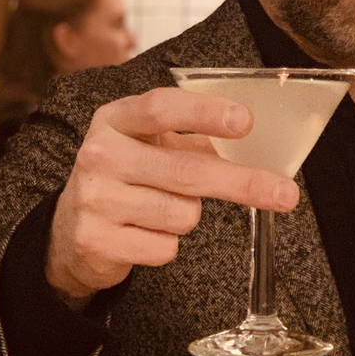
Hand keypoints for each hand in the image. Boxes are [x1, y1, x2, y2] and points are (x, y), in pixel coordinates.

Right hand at [45, 87, 299, 306]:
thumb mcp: (148, 144)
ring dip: (188, 215)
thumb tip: (255, 143)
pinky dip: (167, 244)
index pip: (161, 107)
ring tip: (162, 208)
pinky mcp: (95, 241)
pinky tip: (144, 233)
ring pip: (183, 214)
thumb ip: (192, 138)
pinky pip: (165, 247)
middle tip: (285, 193)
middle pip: (187, 170)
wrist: (68, 229)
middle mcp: (100, 154)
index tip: (245, 121)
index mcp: (116, 119)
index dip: (205, 113)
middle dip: (243, 183)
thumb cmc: (126, 175)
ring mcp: (95, 199)